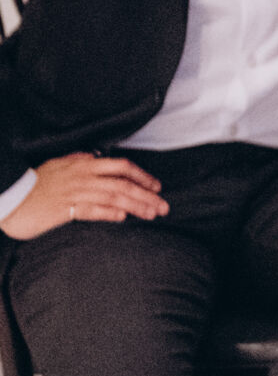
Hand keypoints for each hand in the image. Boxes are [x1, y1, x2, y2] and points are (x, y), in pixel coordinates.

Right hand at [0, 153, 168, 239]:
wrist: (12, 196)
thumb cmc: (36, 182)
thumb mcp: (59, 164)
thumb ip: (79, 160)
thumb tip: (96, 157)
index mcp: (84, 164)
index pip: (121, 167)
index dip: (142, 176)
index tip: (157, 186)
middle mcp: (83, 177)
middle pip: (123, 184)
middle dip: (147, 195)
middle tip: (164, 206)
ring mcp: (75, 193)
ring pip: (113, 197)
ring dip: (135, 206)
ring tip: (152, 214)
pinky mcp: (64, 209)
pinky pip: (92, 211)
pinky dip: (109, 213)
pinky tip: (123, 217)